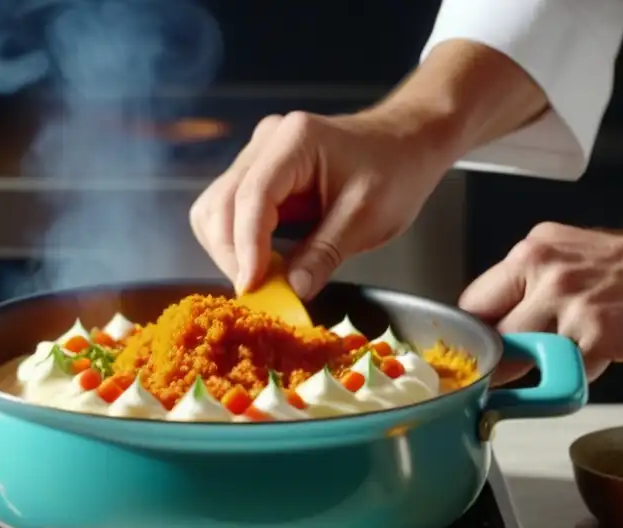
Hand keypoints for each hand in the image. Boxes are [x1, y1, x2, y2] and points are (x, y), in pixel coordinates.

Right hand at [189, 108, 449, 298]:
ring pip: (215, 209)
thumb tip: (292, 291)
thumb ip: (324, 254)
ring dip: (228, 250)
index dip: (247, 247)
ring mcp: (257, 156)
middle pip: (221, 203)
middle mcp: (266, 143)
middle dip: (232, 254)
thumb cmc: (395, 170)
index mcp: (295, 141)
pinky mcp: (257, 175)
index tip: (252, 286)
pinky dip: (237, 243)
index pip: (252, 196)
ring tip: (260, 279)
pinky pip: (229, 212)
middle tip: (258, 292)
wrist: (407, 144)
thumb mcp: (367, 218)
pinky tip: (261, 264)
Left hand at [460, 208, 622, 382]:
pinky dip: (572, 375)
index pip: (473, 303)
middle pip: (492, 337)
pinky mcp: (594, 338)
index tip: (475, 352)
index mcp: (528, 257)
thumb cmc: (617, 267)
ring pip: (524, 359)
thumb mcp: (557, 255)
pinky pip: (566, 372)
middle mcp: (544, 278)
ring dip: (532, 372)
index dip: (473, 334)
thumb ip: (522, 284)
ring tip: (549, 366)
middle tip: (500, 374)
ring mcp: (569, 309)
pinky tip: (589, 358)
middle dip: (495, 360)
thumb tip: (490, 319)